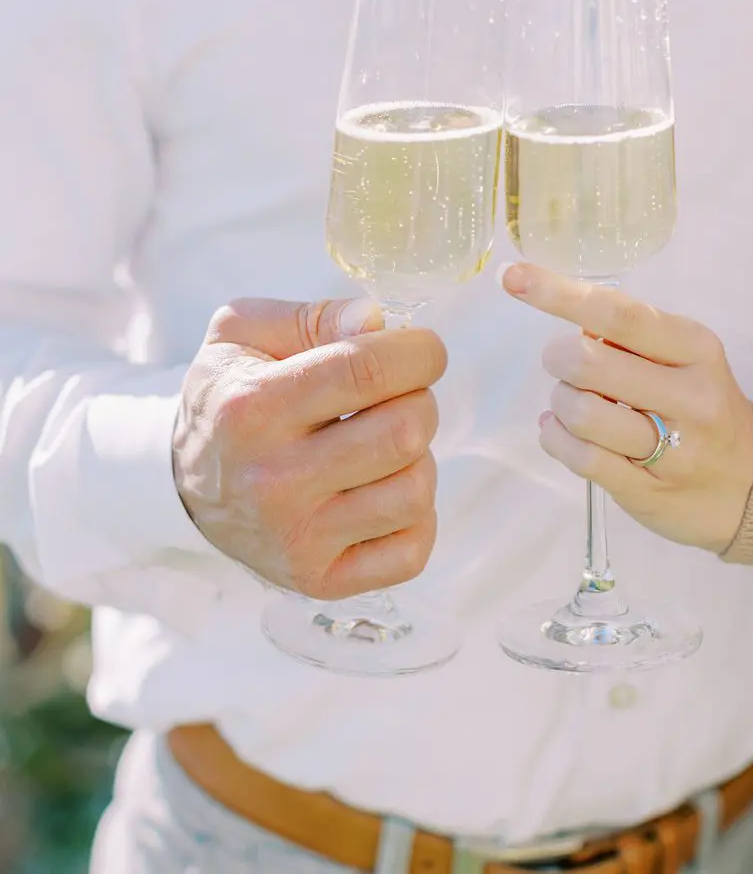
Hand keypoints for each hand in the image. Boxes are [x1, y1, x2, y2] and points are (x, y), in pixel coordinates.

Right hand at [172, 296, 446, 596]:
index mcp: (253, 409)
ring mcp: (298, 539)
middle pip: (404, 432)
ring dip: (417, 459)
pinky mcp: (319, 580)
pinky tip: (381, 491)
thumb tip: (373, 321)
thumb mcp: (243, 335)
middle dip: (419, 401)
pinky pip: (413, 550)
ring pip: (415, 491)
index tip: (422, 350)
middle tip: (397, 398)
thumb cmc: (229, 398)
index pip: (365, 371)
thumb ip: (312, 317)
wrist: (185, 487)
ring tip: (382, 447)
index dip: (417, 352)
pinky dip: (415, 516)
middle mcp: (273, 480)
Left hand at [501, 263, 752, 554]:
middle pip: (589, 363)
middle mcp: (690, 395)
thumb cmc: (702, 406)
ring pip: (581, 413)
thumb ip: (632, 337)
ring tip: (572, 403)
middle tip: (562, 364)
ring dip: (560, 403)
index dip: (559, 293)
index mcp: (696, 348)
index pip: (618, 313)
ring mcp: (673, 449)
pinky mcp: (649, 491)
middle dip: (558, 359)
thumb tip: (569, 313)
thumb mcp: (685, 359)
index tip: (515, 276)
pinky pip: (581, 458)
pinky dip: (555, 438)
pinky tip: (560, 430)